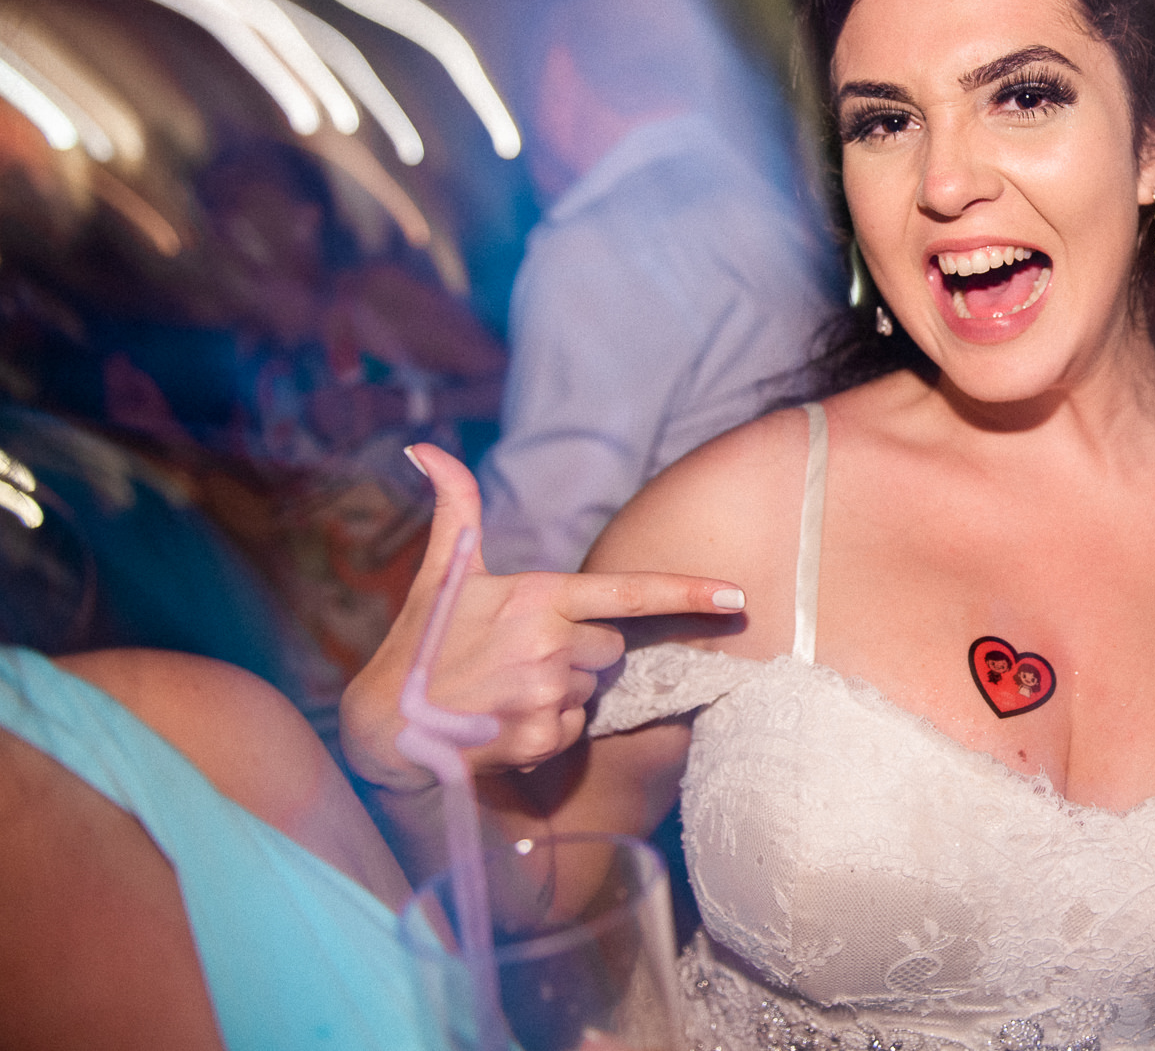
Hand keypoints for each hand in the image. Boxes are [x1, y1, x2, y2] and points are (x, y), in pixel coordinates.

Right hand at [340, 443, 746, 790]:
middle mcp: (550, 645)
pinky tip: (505, 719)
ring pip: (594, 688)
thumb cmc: (421, 640)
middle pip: (611, 648)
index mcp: (538, 598)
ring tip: (507, 688)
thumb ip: (455, 507)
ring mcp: (548, 696)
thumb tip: (428, 447)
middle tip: (520, 656)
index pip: (630, 593)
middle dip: (579, 650)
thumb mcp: (442, 571)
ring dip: (563, 688)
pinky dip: (549, 725)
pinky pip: (576, 727)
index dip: (688, 593)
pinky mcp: (542, 740)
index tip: (738, 596)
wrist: (383, 727)